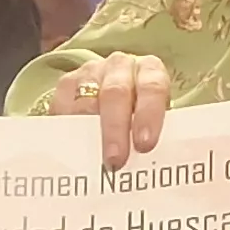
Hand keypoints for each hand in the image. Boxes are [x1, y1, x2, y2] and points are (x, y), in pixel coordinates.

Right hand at [48, 53, 170, 169]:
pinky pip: (63, 106)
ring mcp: (92, 72)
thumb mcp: (156, 122)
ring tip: (91, 161)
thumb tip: (166, 163)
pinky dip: (67, 130)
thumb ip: (158, 137)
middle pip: (115, 93)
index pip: (152, 88)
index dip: (148, 115)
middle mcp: (121, 66)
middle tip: (115, 159)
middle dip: (115, 129)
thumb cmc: (141, 116)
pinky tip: (72, 149)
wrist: (116, 102)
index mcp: (150, 71)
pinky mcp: (67, 83)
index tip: (144, 144)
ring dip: (89, 134)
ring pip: (86, 101)